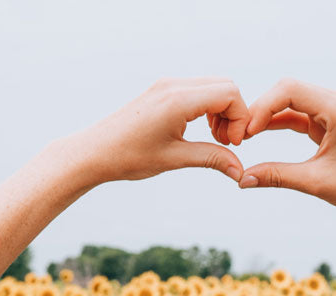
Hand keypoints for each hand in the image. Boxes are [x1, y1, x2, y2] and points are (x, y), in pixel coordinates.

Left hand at [80, 77, 249, 184]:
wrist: (95, 152)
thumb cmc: (128, 156)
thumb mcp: (174, 159)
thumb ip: (212, 158)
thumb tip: (240, 171)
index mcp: (178, 99)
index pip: (229, 94)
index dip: (240, 119)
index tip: (232, 145)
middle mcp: (174, 85)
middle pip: (226, 86)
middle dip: (234, 114)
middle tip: (226, 143)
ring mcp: (167, 85)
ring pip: (213, 87)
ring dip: (222, 112)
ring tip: (214, 140)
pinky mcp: (162, 90)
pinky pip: (198, 91)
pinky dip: (208, 108)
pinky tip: (201, 131)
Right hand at [240, 78, 335, 228]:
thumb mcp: (315, 183)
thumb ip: (277, 176)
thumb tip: (242, 179)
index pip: (289, 90)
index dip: (262, 107)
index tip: (245, 132)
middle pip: (288, 89)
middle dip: (261, 109)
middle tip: (240, 134)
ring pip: (292, 100)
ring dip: (268, 115)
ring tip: (245, 136)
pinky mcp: (333, 119)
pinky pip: (300, 114)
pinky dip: (280, 122)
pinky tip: (259, 134)